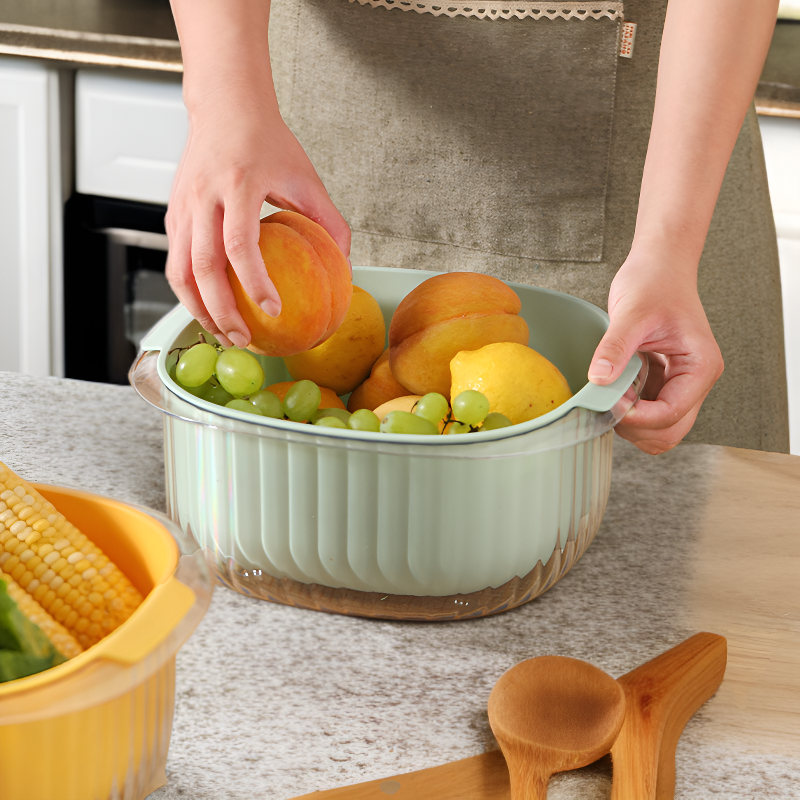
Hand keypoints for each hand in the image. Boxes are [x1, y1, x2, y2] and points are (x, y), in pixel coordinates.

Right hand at [165, 96, 349, 347]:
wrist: (224, 106)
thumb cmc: (267, 140)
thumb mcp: (306, 177)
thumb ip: (329, 221)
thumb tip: (346, 265)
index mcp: (238, 184)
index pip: (240, 244)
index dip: (255, 282)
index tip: (274, 311)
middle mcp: (203, 196)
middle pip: (202, 267)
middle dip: (221, 312)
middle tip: (242, 339)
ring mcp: (181, 206)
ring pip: (179, 271)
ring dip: (199, 309)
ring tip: (222, 334)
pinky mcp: (172, 213)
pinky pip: (176, 262)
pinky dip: (190, 292)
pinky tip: (210, 308)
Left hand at [588, 253, 723, 454]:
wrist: (659, 266)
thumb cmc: (655, 282)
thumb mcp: (631, 313)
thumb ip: (615, 348)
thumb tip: (598, 379)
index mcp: (700, 366)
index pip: (672, 414)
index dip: (638, 418)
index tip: (609, 403)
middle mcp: (695, 380)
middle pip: (670, 431)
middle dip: (636, 427)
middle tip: (606, 403)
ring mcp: (680, 382)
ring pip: (659, 427)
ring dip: (632, 422)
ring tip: (610, 392)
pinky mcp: (663, 380)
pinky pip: (648, 410)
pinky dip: (629, 409)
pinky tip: (614, 387)